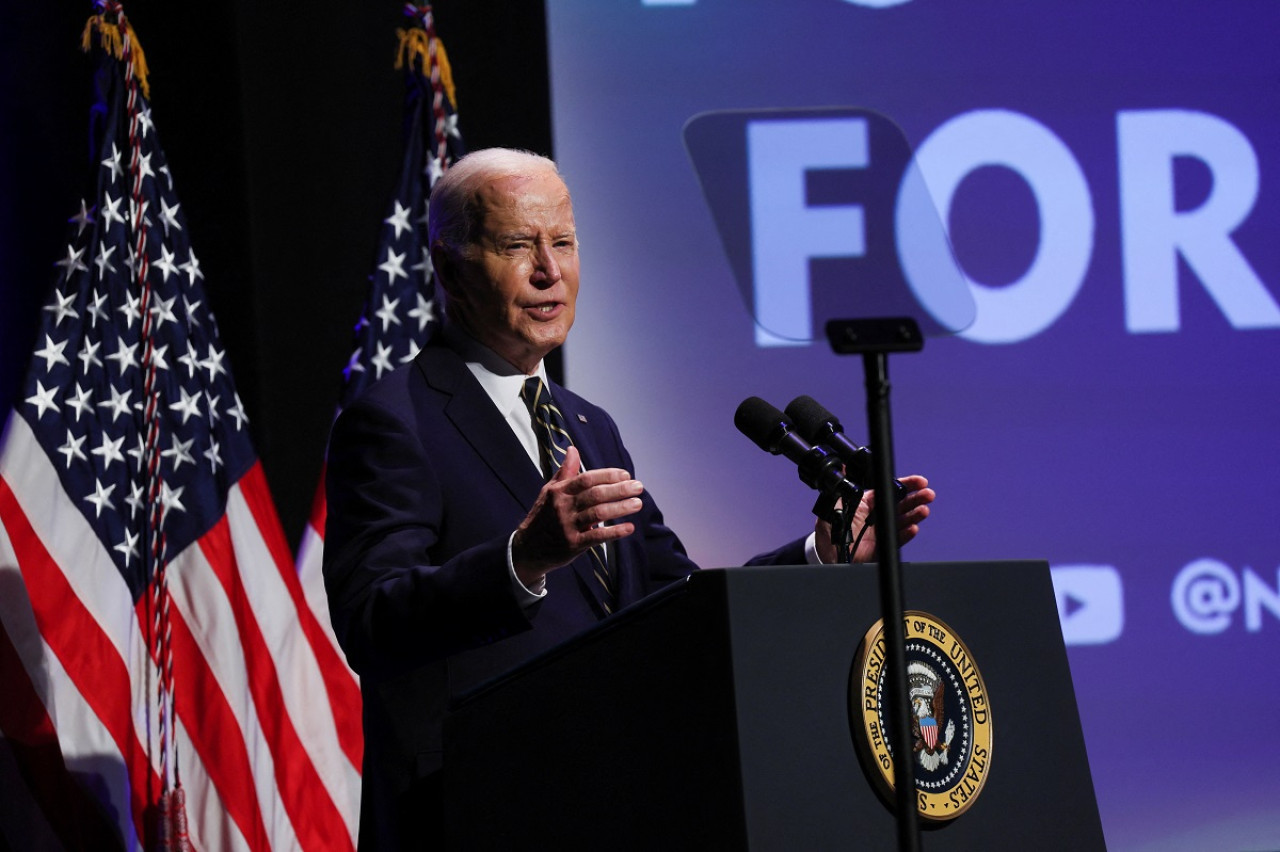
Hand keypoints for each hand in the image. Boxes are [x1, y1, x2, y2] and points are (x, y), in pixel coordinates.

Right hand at [511, 446, 643, 585]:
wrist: (528, 548)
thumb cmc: (543, 516)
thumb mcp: (549, 491)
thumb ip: (565, 472)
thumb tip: (573, 449)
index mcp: (559, 491)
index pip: (587, 478)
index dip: (608, 475)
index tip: (625, 474)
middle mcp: (563, 507)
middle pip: (595, 494)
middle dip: (619, 489)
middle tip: (639, 487)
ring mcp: (568, 526)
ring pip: (598, 513)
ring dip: (620, 508)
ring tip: (638, 504)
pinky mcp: (573, 544)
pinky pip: (596, 537)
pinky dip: (614, 532)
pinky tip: (629, 528)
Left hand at [815, 475, 934, 563]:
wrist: (827, 555)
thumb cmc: (830, 529)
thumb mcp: (834, 505)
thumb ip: (842, 488)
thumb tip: (843, 468)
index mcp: (867, 503)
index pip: (890, 491)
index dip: (905, 485)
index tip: (919, 482)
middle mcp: (877, 516)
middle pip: (900, 504)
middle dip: (915, 499)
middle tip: (928, 494)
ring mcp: (881, 531)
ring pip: (902, 521)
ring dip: (914, 515)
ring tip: (923, 510)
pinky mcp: (882, 546)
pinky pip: (897, 539)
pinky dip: (905, 534)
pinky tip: (913, 528)